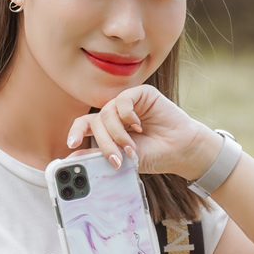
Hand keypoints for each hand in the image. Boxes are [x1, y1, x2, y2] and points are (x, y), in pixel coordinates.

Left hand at [66, 85, 219, 179]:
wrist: (181, 150)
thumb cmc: (154, 155)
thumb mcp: (123, 159)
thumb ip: (99, 155)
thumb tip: (72, 157)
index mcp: (108, 129)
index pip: (85, 125)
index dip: (76, 132)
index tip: (72, 144)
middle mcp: (116, 115)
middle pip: (96, 121)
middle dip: (104, 143)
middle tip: (116, 158)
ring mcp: (128, 104)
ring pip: (107, 112)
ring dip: (117, 133)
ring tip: (131, 147)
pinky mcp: (141, 94)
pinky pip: (123, 100)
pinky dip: (127, 115)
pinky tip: (138, 125)